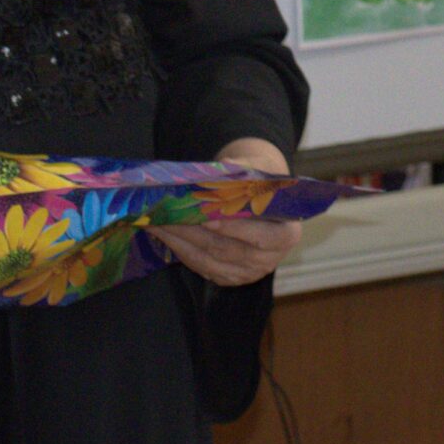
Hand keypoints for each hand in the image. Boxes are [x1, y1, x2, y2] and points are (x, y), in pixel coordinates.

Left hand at [148, 138, 302, 287]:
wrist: (261, 199)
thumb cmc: (260, 182)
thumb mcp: (260, 170)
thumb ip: (244, 170)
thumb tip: (223, 166)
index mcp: (286, 234)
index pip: (262, 238)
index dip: (236, 230)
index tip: (208, 219)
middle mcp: (269, 259)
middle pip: (227, 249)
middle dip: (194, 232)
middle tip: (167, 216)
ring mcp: (248, 272)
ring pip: (208, 260)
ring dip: (179, 241)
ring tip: (156, 223)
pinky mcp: (229, 277)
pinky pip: (200, 266)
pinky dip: (181, 250)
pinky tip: (164, 234)